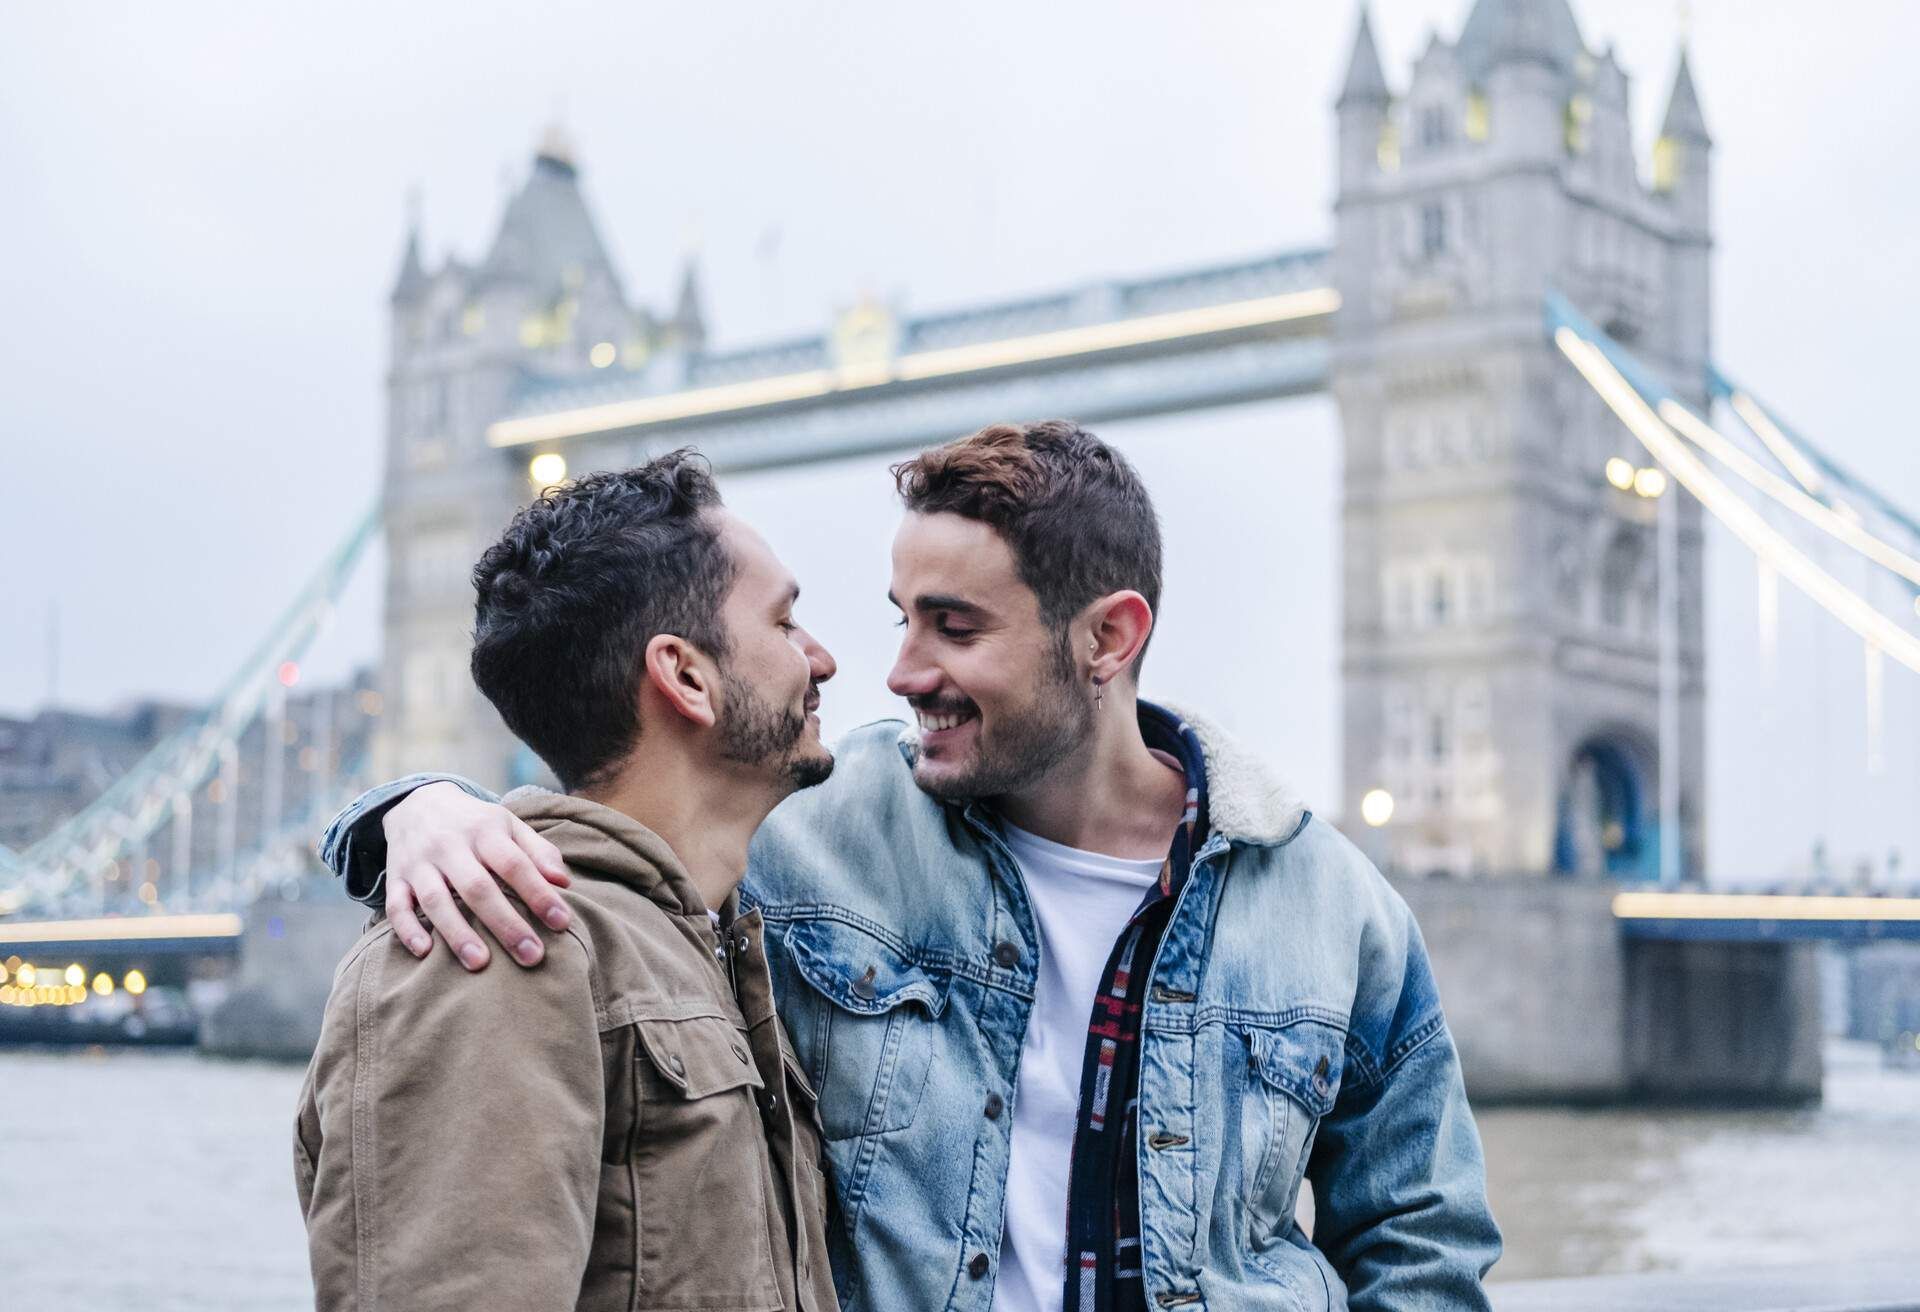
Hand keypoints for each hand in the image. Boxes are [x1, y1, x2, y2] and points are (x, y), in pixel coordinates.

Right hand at [382, 782, 570, 970]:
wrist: (417, 802)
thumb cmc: (475, 823)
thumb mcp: (509, 825)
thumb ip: (538, 852)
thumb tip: (564, 883)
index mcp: (484, 830)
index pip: (514, 864)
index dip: (538, 893)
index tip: (561, 923)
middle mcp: (450, 845)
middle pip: (477, 887)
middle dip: (505, 924)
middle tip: (531, 956)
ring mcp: (419, 862)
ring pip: (436, 900)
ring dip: (457, 933)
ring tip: (480, 964)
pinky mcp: (396, 877)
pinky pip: (396, 905)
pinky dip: (407, 929)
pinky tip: (425, 951)